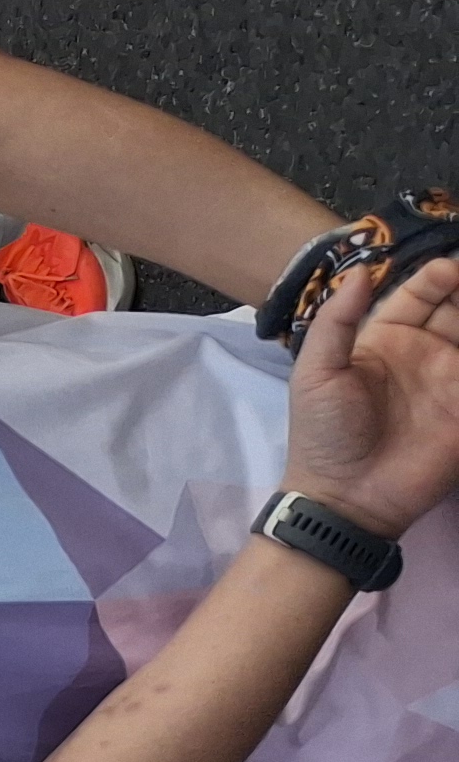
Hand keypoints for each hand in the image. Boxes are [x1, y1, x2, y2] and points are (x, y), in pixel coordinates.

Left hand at [284, 254, 458, 539]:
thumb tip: (360, 271)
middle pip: (457, 309)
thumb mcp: (316, 373)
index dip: (435, 277)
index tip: (449, 266)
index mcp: (385, 340)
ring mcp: (450, 380)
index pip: (418, 296)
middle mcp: (424, 353)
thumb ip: (336, 322)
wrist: (346, 495)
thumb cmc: (324, 432)